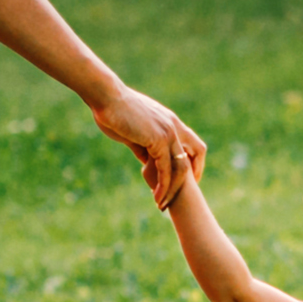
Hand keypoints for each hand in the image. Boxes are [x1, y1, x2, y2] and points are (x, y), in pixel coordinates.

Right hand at [89, 82, 203, 206]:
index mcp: (170, 122)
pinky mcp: (158, 139)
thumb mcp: (133, 132)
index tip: (186, 179)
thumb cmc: (114, 111)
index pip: (193, 144)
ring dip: (173, 189)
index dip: (193, 162)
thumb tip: (147, 162)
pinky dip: (163, 185)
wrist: (106, 97)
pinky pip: (166, 169)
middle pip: (196, 154)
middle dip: (191, 178)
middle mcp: (174, 126)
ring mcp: (168, 132)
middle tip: (179, 196)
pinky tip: (156, 196)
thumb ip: (143, 147)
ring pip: (181, 167)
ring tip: (162, 204)